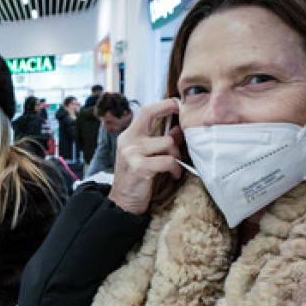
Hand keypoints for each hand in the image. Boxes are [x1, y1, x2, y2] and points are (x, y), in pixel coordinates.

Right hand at [108, 98, 183, 214]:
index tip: (177, 104)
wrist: (122, 202)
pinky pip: (168, 160)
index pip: (145, 111)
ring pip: (166, 142)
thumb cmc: (136, 179)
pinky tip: (172, 174)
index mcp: (128, 136)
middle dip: (171, 124)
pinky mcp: (139, 167)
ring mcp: (131, 153)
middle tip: (182, 134)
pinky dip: (174, 168)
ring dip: (175, 155)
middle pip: (152, 117)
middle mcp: (127, 141)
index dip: (163, 104)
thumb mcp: (144, 156)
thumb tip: (178, 129)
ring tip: (174, 166)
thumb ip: (158, 141)